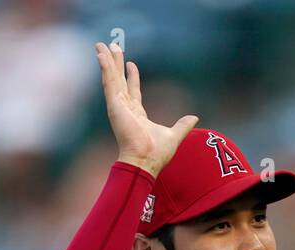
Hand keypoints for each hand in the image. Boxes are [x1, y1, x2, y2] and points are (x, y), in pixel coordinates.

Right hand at [94, 42, 197, 177]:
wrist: (145, 161)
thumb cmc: (156, 153)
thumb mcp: (174, 135)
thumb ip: (183, 125)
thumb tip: (194, 118)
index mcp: (137, 114)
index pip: (133, 91)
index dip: (131, 77)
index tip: (131, 63)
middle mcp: (125, 108)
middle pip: (119, 80)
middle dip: (115, 63)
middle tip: (111, 46)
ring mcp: (118, 106)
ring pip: (111, 77)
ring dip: (106, 60)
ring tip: (100, 44)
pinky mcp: (113, 105)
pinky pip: (108, 82)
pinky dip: (104, 67)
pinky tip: (100, 54)